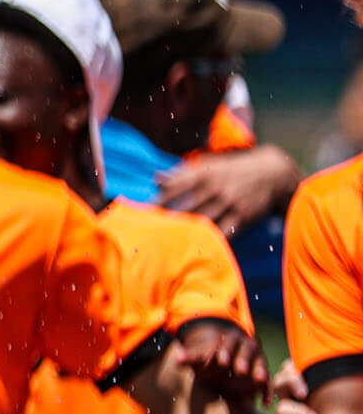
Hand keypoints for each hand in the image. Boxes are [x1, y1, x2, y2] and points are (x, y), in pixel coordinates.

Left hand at [155, 146, 299, 236]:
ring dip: (187, 233)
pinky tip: (198, 249)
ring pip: (204, 222)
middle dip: (169, 221)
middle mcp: (215, 189)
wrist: (271, 172)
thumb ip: (182, 173)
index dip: (157, 201)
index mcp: (203, 174)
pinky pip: (225, 232)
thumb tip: (155, 178)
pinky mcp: (243, 217)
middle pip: (186, 208)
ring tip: (168, 245)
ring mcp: (230, 203)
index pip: (174, 189)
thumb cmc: (231, 169)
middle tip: (150, 234)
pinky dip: (212, 241)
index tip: (141, 212)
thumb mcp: (209, 165)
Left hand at [170, 320, 269, 396]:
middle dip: (243, 360)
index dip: (225, 352)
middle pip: (247, 351)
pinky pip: (268, 382)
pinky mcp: (264, 375)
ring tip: (259, 380)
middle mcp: (247, 347)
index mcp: (230, 340)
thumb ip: (191, 357)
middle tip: (240, 371)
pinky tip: (265, 403)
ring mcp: (258, 360)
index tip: (221, 361)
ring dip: (260, 371)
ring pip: (261, 364)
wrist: (224, 364)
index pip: (228, 343)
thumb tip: (177, 359)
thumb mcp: (201, 357)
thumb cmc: (211, 358)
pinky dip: (267, 391)